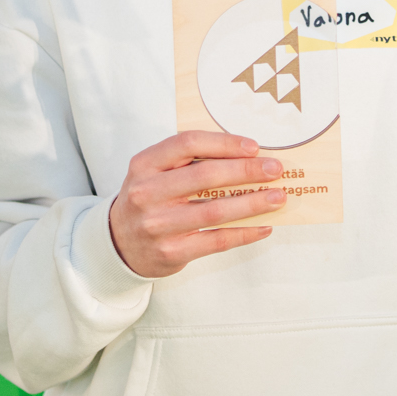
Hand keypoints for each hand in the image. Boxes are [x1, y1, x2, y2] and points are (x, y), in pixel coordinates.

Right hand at [108, 131, 283, 277]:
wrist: (118, 243)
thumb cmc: (148, 200)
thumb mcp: (154, 172)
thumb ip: (188, 161)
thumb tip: (246, 156)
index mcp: (144, 165)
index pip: (187, 143)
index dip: (224, 143)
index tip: (253, 147)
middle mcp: (147, 193)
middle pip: (205, 176)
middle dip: (247, 171)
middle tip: (275, 170)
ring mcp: (157, 225)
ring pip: (215, 211)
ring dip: (252, 203)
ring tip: (277, 197)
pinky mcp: (171, 252)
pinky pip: (216, 241)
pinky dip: (244, 233)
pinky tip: (264, 226)